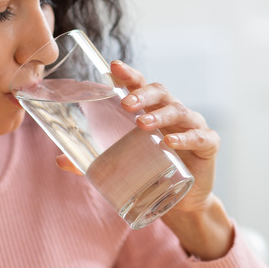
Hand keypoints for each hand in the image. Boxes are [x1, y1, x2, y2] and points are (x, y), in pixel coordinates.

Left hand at [55, 60, 219, 213]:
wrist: (182, 201)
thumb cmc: (151, 171)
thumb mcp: (122, 163)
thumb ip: (92, 161)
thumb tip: (60, 159)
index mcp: (151, 109)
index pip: (140, 85)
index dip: (129, 74)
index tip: (114, 66)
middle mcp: (172, 112)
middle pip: (160, 92)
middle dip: (142, 94)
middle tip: (125, 103)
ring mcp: (192, 125)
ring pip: (179, 111)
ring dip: (160, 115)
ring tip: (142, 123)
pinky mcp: (209, 144)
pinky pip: (200, 136)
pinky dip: (186, 138)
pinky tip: (171, 143)